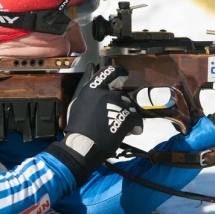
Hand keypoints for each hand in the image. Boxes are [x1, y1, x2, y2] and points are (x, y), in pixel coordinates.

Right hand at [45, 63, 142, 186]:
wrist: (83, 145)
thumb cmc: (77, 125)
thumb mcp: (77, 101)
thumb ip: (86, 84)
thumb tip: (91, 68)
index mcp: (94, 88)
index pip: (110, 72)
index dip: (118, 73)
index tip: (123, 75)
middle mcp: (108, 93)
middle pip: (121, 94)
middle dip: (121, 104)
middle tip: (115, 115)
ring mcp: (119, 106)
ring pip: (130, 106)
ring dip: (127, 114)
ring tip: (119, 125)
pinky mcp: (128, 118)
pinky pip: (137, 119)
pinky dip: (135, 126)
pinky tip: (130, 131)